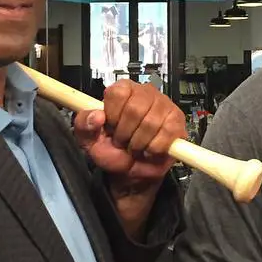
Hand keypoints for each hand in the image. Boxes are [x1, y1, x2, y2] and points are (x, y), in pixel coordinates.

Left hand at [72, 79, 186, 187]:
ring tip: (135, 146)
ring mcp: (164, 105)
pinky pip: (166, 134)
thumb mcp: (89, 139)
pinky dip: (154, 148)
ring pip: (151, 123)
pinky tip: (149, 149)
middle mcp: (145, 93)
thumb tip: (96, 115)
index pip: (118, 93)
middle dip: (125, 133)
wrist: (130, 171)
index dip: (112, 114)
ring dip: (139, 143)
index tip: (110, 127)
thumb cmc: (112, 150)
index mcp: (123, 90)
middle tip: (123, 141)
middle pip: (135, 108)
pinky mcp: (177, 121)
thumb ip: (84, 124)